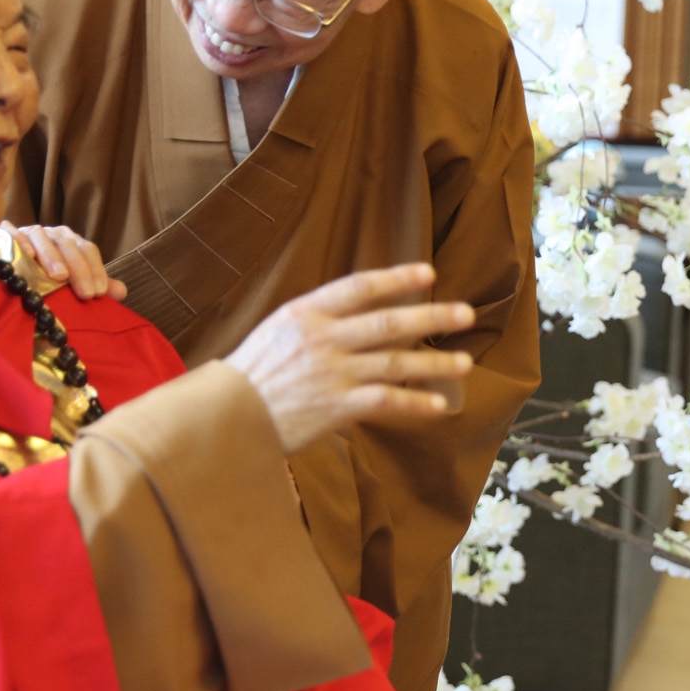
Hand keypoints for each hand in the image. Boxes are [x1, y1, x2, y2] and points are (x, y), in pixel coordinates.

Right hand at [5, 225, 117, 300]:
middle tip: (86, 293)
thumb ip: (96, 285)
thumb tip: (121, 292)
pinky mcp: (5, 235)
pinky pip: (13, 235)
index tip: (98, 293)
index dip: (96, 270)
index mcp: (71, 242)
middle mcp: (52, 234)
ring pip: (42, 237)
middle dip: (79, 269)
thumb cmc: (47, 277)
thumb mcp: (73, 282)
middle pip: (68, 245)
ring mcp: (28, 233)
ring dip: (52, 256)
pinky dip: (20, 243)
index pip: (88, 250)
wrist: (10, 266)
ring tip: (59, 277)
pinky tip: (27, 257)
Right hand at [228, 264, 476, 455]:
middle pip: (387, 322)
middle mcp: (322, 338)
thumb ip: (318, 321)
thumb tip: (358, 314)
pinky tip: (439, 405)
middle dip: (430, 315)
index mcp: (306, 313)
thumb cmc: (251, 376)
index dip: (396, 278)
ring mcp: (331, 373)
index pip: (359, 287)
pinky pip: (386, 401)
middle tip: (466, 313)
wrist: (223, 417)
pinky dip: (415, 403)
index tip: (428, 273)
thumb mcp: (278, 332)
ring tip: (464, 363)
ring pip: (395, 362)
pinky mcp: (335, 407)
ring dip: (434, 363)